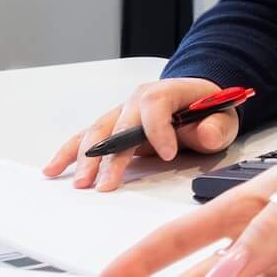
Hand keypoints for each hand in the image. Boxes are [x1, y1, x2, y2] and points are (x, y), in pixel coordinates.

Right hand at [42, 76, 241, 191]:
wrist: (196, 102)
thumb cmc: (208, 111)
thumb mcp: (223, 117)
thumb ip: (216, 126)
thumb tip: (205, 132)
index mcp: (165, 92)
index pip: (155, 105)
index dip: (159, 129)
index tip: (168, 154)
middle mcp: (137, 100)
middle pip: (119, 124)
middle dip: (112, 155)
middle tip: (107, 184)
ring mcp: (121, 114)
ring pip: (98, 132)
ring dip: (86, 158)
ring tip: (80, 183)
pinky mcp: (112, 129)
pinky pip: (86, 138)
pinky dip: (69, 153)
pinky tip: (53, 169)